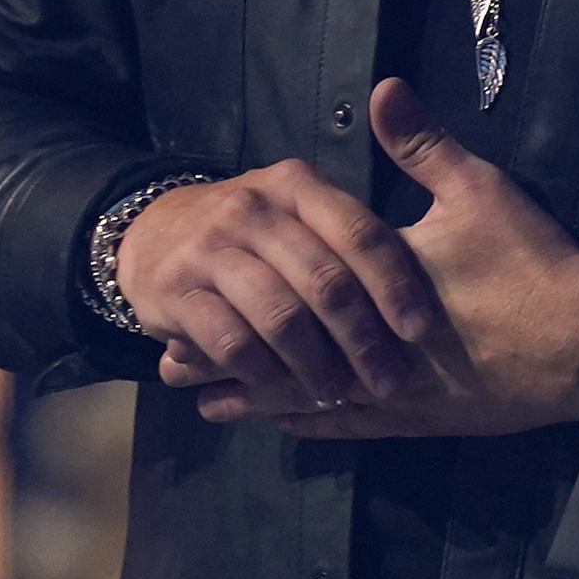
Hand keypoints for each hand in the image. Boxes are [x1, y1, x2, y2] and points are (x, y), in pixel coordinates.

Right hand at [117, 157, 435, 405]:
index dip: (394, 285)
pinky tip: (280, 386)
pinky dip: (262, 370)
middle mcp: (253, 209)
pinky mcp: (174, 289)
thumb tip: (426, 276)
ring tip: (336, 392)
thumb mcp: (302, 206)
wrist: (153, 231)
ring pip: (280, 316)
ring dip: (315, 365)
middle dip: (362, 339)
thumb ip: (355, 231)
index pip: (360, 234)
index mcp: (297, 185)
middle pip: (324, 282)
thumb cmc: (253, 231)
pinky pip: (231, 340)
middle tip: (387, 380)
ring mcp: (210, 248)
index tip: (420, 330)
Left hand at [197, 78, 578, 439]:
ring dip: (256, 398)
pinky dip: (308, 424)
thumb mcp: (479, 191)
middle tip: (172, 365)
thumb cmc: (529, 264)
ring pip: (307, 400)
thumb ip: (423, 144)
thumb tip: (382, 86)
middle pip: (282, 354)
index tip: (187, 297)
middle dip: (227, 357)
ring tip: (206, 402)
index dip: (236, 298)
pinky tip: (283, 426)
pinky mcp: (418, 418)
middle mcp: (370, 343)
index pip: (290, 292)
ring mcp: (392, 389)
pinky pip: (348, 427)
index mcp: (374, 284)